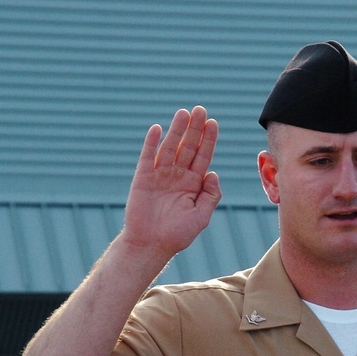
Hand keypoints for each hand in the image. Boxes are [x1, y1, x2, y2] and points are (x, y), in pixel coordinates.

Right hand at [121, 106, 221, 264]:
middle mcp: (177, 176)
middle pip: (188, 147)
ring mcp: (160, 175)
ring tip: (183, 113)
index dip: (208, 140)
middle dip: (194, 129)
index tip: (213, 123)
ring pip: (169, 147)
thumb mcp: (201, 216)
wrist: (151, 245)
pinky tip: (158, 129)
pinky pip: (148, 157)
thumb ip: (210, 195)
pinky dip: (152, 143)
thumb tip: (213, 173)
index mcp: (193, 184)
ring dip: (176, 130)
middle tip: (200, 110)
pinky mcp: (143, 178)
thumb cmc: (177, 235)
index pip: (203, 156)